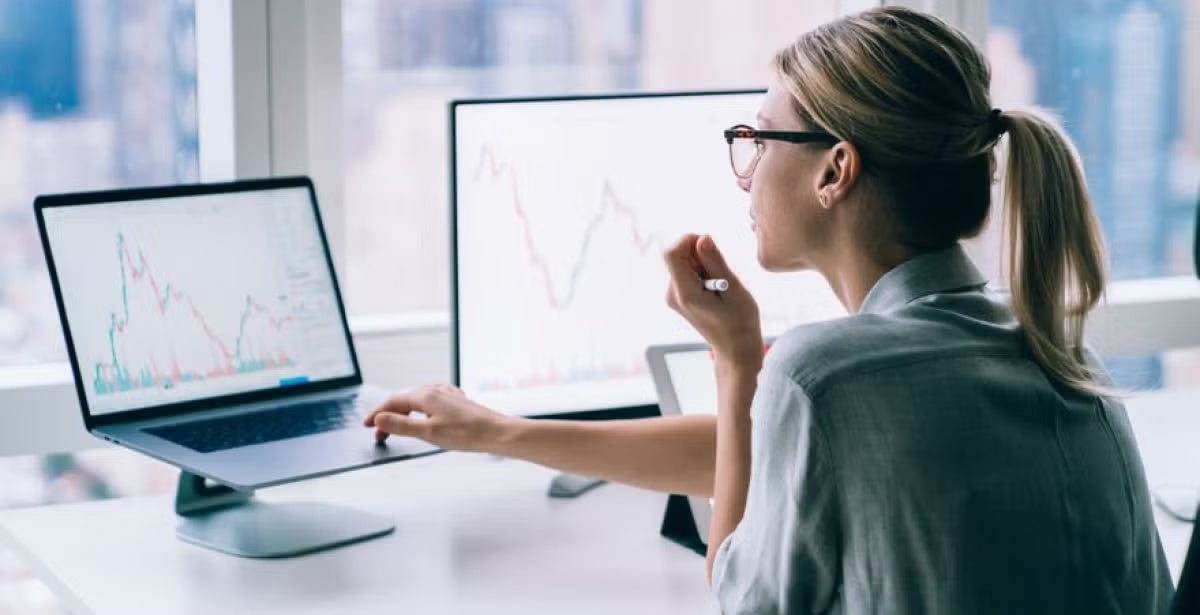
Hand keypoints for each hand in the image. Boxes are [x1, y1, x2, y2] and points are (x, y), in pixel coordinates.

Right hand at [364, 384, 512, 452]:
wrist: (496, 432)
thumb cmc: (467, 434)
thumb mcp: (428, 432)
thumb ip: (402, 425)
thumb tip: (379, 418)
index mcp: (425, 395)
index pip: (393, 402)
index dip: (377, 413)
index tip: (365, 425)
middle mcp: (435, 391)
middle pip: (404, 400)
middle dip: (389, 416)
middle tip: (379, 434)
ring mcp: (447, 396)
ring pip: (417, 401)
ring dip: (403, 414)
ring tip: (396, 428)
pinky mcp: (457, 403)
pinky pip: (431, 402)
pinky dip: (419, 410)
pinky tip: (423, 416)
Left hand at [663, 234, 763, 370]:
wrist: (736, 348)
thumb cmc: (740, 322)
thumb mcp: (733, 289)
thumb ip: (715, 262)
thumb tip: (702, 238)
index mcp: (685, 293)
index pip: (671, 253)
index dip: (689, 241)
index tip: (710, 246)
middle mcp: (673, 295)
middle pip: (677, 256)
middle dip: (699, 254)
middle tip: (720, 273)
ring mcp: (673, 297)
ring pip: (683, 263)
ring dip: (702, 264)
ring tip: (719, 284)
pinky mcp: (679, 297)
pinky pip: (686, 273)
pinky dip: (701, 273)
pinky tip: (714, 288)